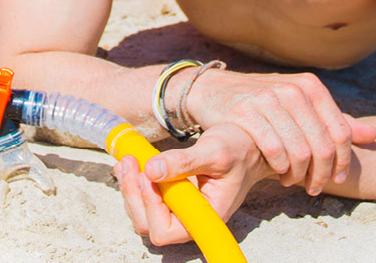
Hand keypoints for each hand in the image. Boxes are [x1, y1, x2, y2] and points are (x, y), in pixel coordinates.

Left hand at [116, 123, 266, 246]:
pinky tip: (131, 163)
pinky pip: (145, 200)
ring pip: (142, 215)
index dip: (151, 208)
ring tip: (129, 159)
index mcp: (206, 218)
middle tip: (130, 161)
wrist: (247, 144)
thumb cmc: (238, 150)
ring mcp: (180, 210)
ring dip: (130, 188)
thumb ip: (184, 162)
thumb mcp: (214, 152)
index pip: (167, 231)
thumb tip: (152, 170)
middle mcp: (191, 220)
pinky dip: (133, 182)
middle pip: (148, 225)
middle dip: (134, 194)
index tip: (147, 176)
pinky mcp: (172, 198)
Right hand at [183, 68, 375, 194]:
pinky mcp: (245, 112)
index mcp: (310, 86)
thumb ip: (334, 121)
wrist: (212, 91)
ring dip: (300, 176)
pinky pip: (274, 150)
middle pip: (323, 145)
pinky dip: (280, 169)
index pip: (341, 131)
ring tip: (293, 182)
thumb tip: (373, 136)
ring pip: (300, 151)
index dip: (342, 161)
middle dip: (322, 174)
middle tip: (314, 188)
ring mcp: (268, 99)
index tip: (337, 178)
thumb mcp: (300, 107)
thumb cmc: (262, 103)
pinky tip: (277, 173)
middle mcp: (292, 89)